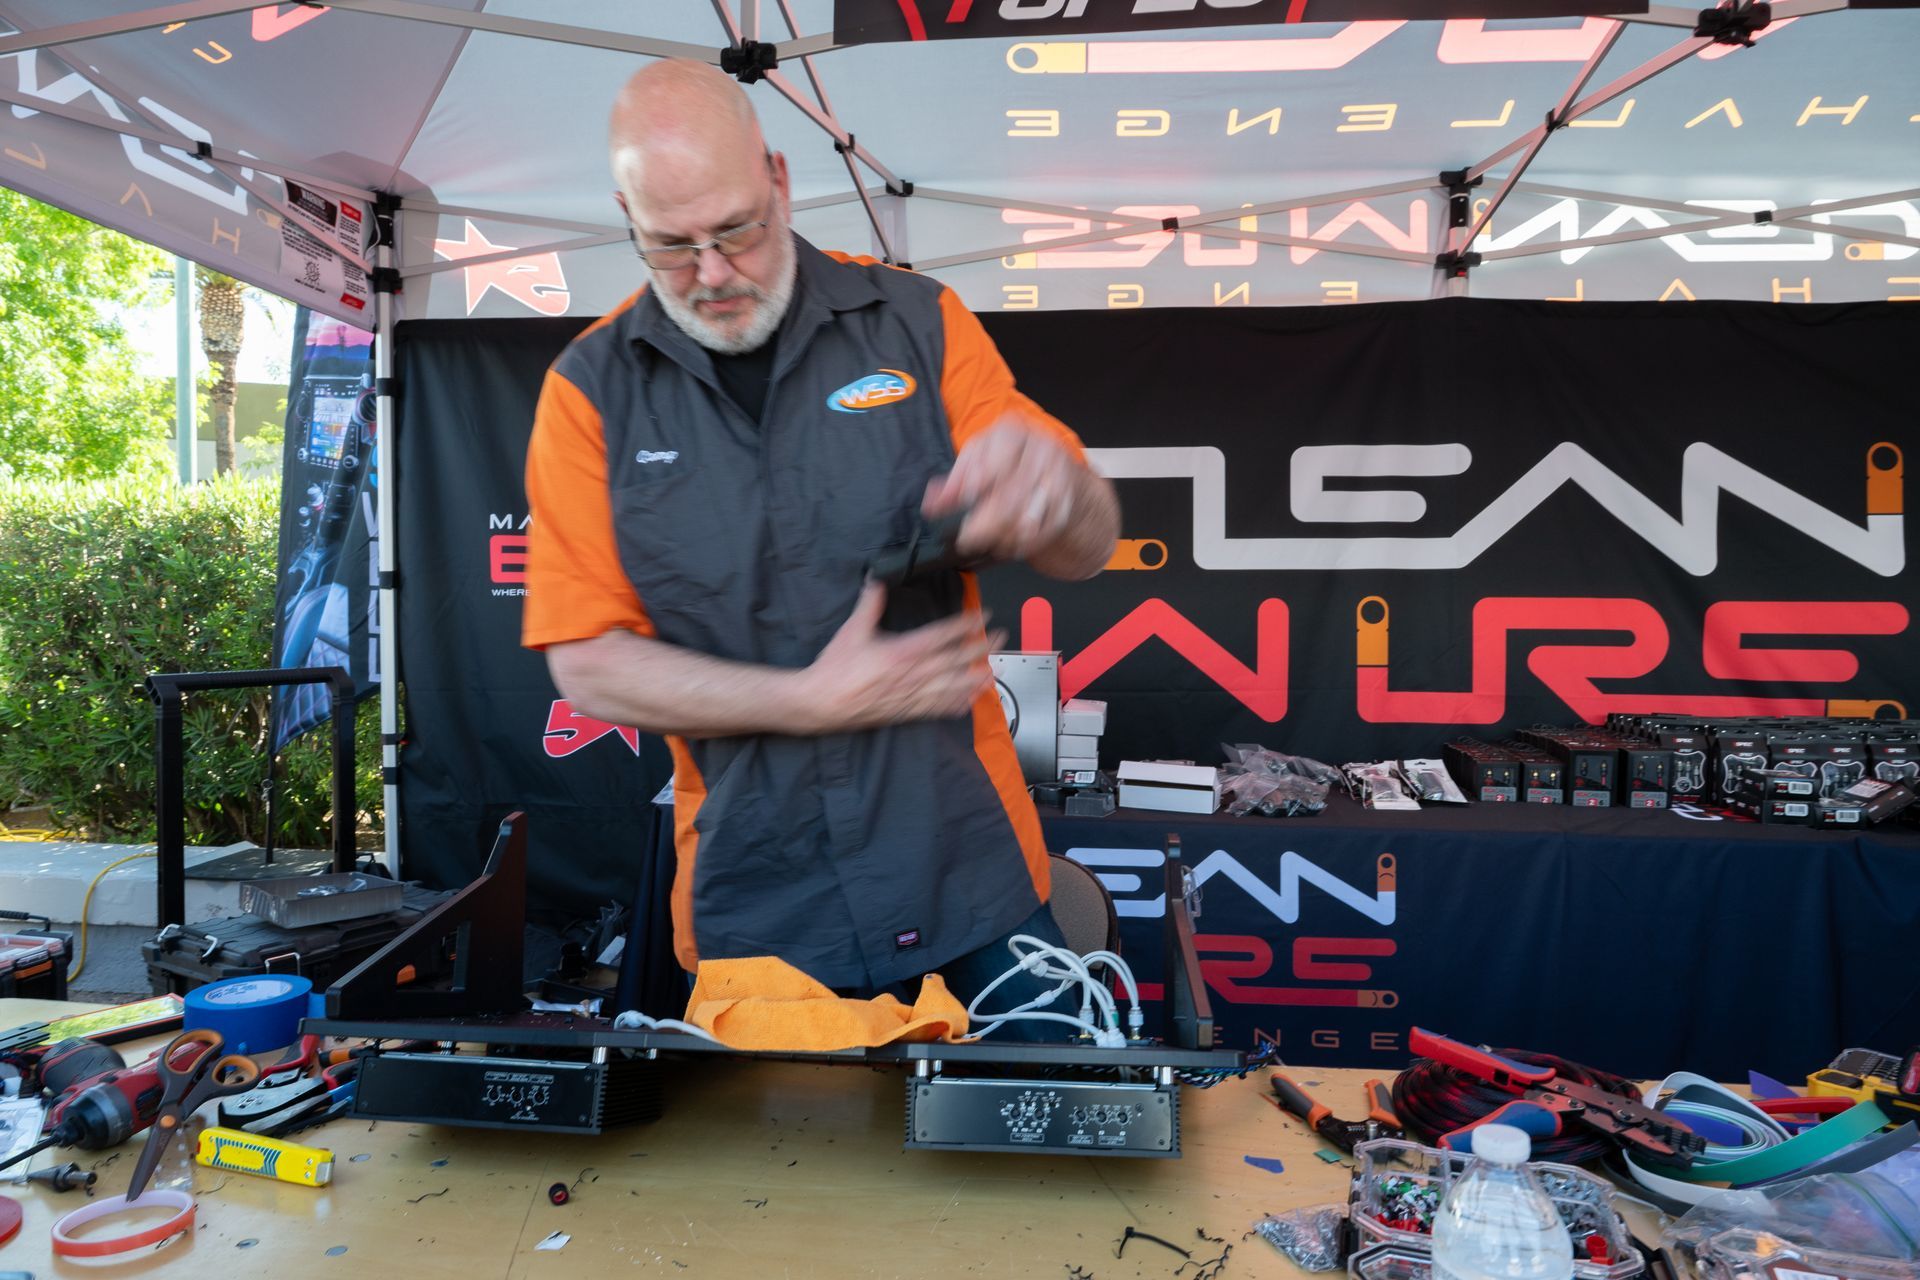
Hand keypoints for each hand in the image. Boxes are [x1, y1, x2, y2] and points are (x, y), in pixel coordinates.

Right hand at [802, 581, 1005, 730]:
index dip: (965, 625)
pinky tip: (972, 700)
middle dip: (981, 648)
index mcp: (901, 651)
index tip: (982, 616)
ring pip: (954, 686)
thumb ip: (870, 603)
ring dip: (978, 676)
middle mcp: (912, 675)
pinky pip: (939, 708)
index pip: (942, 635)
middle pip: (956, 660)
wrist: (821, 702)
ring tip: (997, 668)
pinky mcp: (907, 711)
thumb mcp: (852, 630)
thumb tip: (878, 578)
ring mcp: (912, 695)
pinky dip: (959, 703)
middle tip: (1000, 637)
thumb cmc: (835, 668)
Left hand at [924, 418, 1084, 566]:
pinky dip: (1022, 544)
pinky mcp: (1065, 502)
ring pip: (1027, 519)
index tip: (965, 500)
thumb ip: (954, 482)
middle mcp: (1040, 450)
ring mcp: (1057, 477)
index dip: (976, 483)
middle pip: (1010, 496)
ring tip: (987, 542)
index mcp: (1013, 432)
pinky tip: (1007, 545)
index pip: (995, 460)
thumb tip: (932, 503)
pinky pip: (1042, 532)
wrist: (1053, 466)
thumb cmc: (1006, 459)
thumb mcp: (976, 459)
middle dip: (985, 524)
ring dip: (1003, 537)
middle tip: (966, 539)